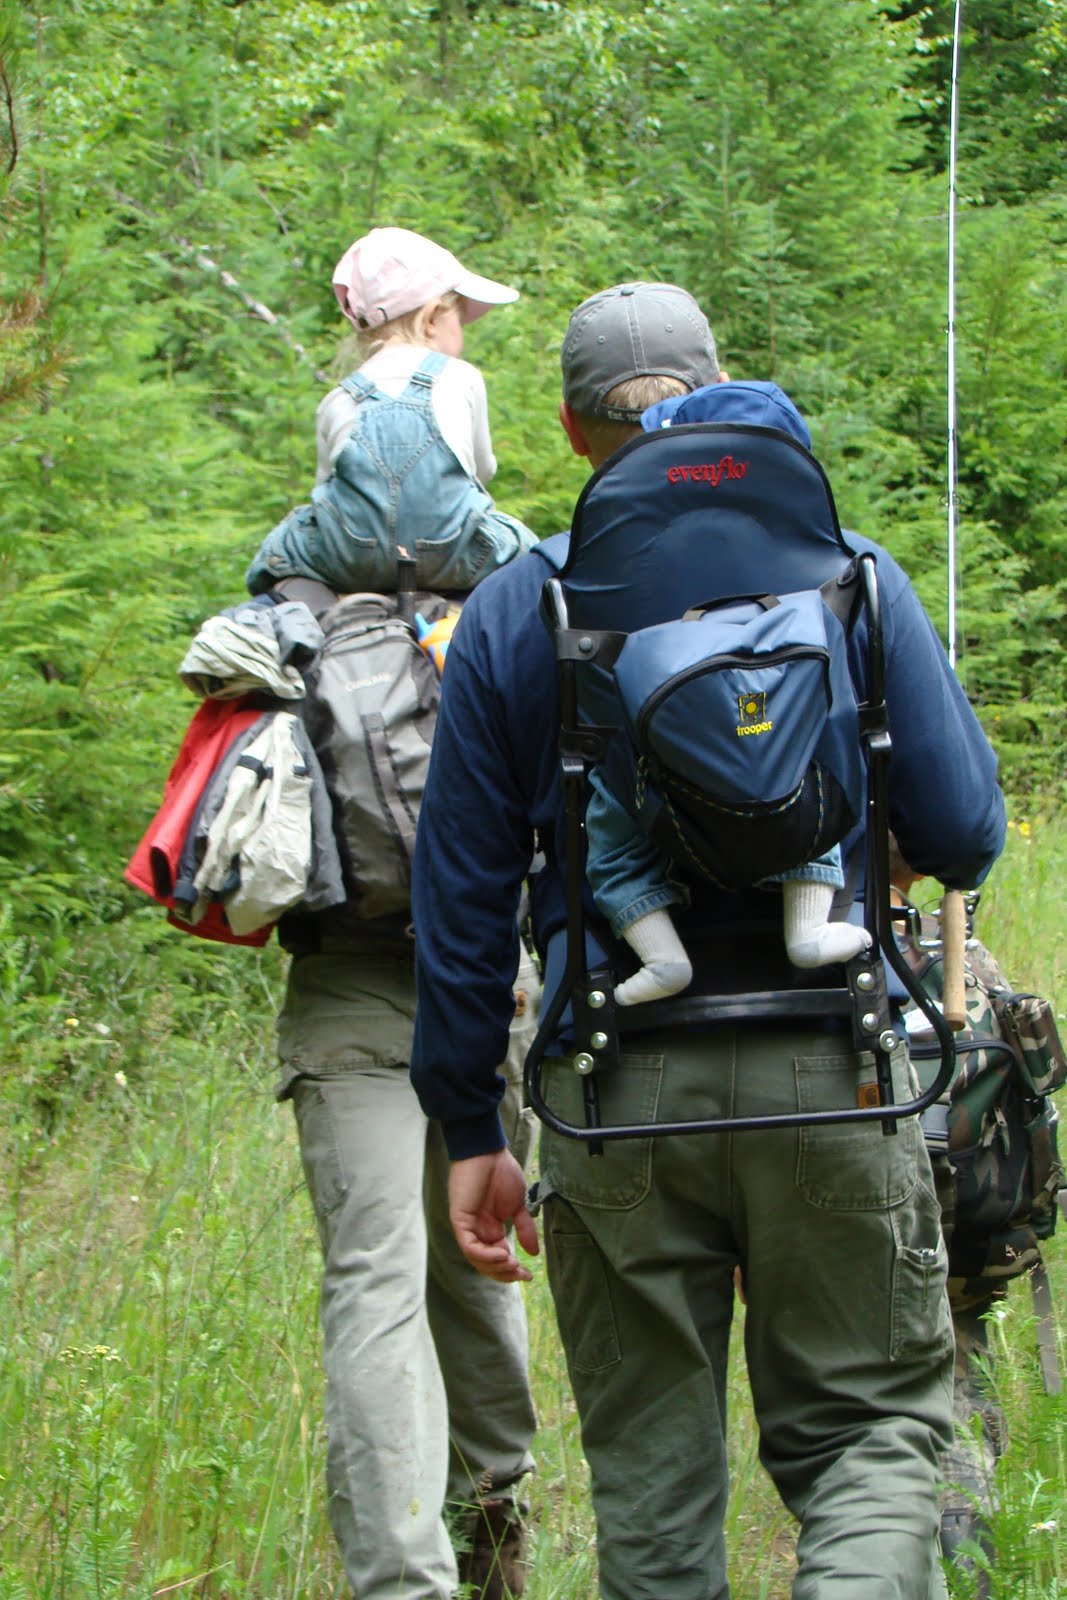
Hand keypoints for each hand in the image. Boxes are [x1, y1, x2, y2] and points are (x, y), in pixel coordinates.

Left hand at [448, 1149, 539, 1282]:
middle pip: (486, 1264)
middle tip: (521, 1274)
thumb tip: (534, 1253)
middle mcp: (477, 1231)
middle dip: (503, 1273)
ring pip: (476, 1259)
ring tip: (512, 1264)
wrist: (488, 1151)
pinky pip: (469, 1246)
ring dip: (495, 1266)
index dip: (511, 1270)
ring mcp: (467, 1226)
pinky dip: (484, 1255)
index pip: (497, 1257)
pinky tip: (503, 1253)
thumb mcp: (518, 1206)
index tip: (529, 1275)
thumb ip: (524, 1228)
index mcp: (490, 1229)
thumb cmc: (501, 1172)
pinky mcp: (460, 1220)